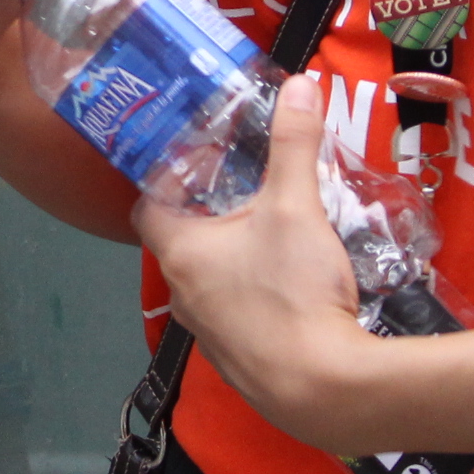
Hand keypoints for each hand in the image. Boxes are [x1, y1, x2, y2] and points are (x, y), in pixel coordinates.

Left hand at [136, 72, 395, 454]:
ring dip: (232, 262)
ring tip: (270, 236)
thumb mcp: (296, 206)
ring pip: (209, 285)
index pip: (148, 207)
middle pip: (181, 245)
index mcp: (180, 252)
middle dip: (209, 219)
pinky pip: (235, 320)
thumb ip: (296, 144)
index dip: (167, 182)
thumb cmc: (294, 290)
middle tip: (245, 192)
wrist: (325, 389)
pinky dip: (252, 301)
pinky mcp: (238, 364)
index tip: (197, 163)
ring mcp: (207, 337)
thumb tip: (303, 84)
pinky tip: (289, 291)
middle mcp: (182, 295)